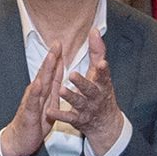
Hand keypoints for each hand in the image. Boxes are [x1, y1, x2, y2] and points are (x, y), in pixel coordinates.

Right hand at [0, 48, 64, 155]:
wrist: (19, 140)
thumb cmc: (34, 122)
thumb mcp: (48, 104)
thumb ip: (53, 89)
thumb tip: (58, 75)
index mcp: (43, 91)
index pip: (50, 71)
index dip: (55, 58)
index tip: (60, 43)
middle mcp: (36, 93)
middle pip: (45, 72)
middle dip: (51, 57)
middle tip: (57, 43)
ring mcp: (32, 101)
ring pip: (39, 82)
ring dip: (45, 69)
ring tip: (51, 57)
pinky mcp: (29, 112)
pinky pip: (33, 101)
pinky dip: (35, 91)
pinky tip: (38, 84)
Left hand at [59, 32, 127, 155]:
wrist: (106, 125)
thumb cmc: (101, 93)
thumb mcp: (102, 74)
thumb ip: (97, 52)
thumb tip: (94, 30)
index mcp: (102, 85)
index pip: (104, 76)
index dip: (103, 70)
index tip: (101, 63)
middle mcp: (96, 97)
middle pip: (90, 90)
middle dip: (82, 83)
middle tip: (73, 75)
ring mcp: (87, 109)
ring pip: (79, 103)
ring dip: (70, 97)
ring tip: (62, 90)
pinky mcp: (79, 120)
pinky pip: (69, 117)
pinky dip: (60, 115)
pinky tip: (50, 111)